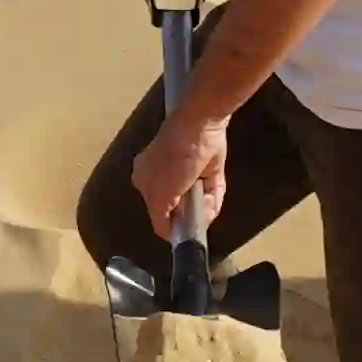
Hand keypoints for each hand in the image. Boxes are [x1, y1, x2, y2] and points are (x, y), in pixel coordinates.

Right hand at [127, 108, 230, 248]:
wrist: (201, 125)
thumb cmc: (173, 159)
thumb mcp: (159, 194)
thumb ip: (160, 219)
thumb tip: (167, 236)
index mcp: (146, 178)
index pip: (158, 211)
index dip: (171, 223)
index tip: (183, 231)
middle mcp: (165, 176)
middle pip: (181, 207)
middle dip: (191, 214)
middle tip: (197, 213)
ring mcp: (189, 171)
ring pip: (199, 201)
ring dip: (206, 205)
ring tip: (206, 196)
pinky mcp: (210, 168)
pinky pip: (213, 189)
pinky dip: (216, 195)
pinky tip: (211, 186)